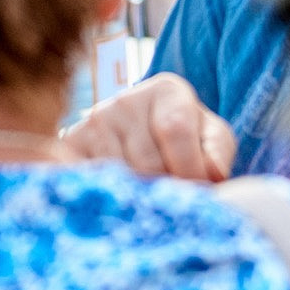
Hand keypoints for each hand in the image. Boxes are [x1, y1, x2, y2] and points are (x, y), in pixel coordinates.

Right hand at [58, 73, 236, 180]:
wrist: (140, 139)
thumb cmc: (186, 140)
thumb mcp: (211, 138)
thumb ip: (218, 152)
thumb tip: (212, 173)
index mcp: (167, 90)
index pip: (175, 130)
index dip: (190, 168)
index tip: (199, 189)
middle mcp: (126, 99)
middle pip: (148, 160)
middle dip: (165, 188)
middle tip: (172, 199)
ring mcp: (95, 120)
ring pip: (121, 175)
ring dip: (139, 195)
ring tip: (149, 197)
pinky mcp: (71, 143)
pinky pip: (93, 178)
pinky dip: (110, 193)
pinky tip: (122, 195)